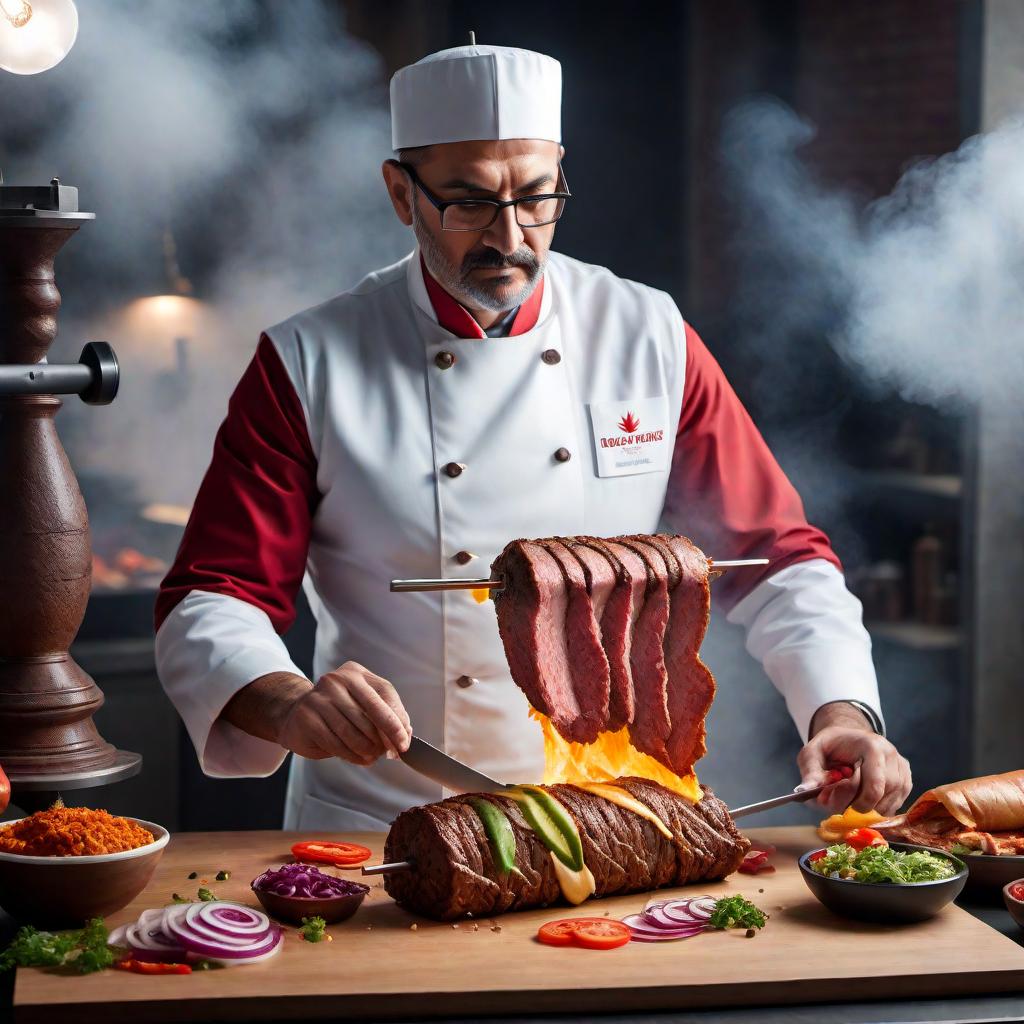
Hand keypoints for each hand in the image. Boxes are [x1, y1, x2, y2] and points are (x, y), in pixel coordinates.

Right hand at [276, 662, 412, 765]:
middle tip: (387, 753)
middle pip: (369, 715)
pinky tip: (360, 759)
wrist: (298, 713)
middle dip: (382, 740)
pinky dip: (352, 756)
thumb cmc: (340, 710)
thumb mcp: (366, 705)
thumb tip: (405, 736)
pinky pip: (335, 743)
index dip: (396, 723)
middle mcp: (336, 681)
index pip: (383, 696)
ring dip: (367, 749)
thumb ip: (389, 715)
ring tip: (373, 757)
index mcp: (356, 673)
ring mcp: (319, 698)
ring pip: (352, 732)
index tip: (404, 744)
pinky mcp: (306, 718)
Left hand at [797, 702, 911, 816]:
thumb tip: (807, 790)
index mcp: (871, 746)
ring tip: (848, 795)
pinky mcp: (906, 783)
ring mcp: (903, 771)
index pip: (874, 786)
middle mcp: (892, 757)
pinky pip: (892, 807)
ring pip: (886, 807)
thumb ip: (810, 770)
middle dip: (853, 805)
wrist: (849, 738)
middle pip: (879, 799)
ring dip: (863, 808)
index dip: (852, 800)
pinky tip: (860, 797)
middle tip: (836, 799)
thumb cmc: (830, 746)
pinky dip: (874, 808)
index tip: (832, 798)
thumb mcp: (812, 752)